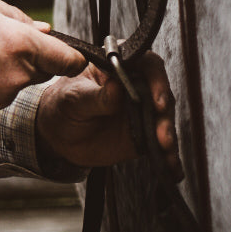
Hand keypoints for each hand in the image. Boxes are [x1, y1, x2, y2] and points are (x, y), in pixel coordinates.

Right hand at [0, 0, 87, 114]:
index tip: (69, 54)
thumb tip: (43, 30)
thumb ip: (17, 15)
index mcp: (21, 44)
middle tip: (1, 42)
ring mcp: (2, 96)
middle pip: (45, 71)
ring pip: (19, 82)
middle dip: (33, 58)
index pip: (70, 61)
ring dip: (8, 70)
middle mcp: (17, 74)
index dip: (73, 57)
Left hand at [35, 50, 181, 178]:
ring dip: (168, 133)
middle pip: (161, 92)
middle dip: (164, 112)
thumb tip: (116, 88)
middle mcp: (136, 84)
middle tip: (161, 131)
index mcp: (118, 64)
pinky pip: (160, 143)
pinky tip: (172, 168)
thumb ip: (95, 96)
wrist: (58, 135)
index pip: (145, 63)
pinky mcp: (144, 133)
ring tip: (165, 148)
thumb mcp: (73, 99)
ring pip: (163, 118)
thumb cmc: (64, 105)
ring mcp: (142, 109)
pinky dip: (169, 156)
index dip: (156, 79)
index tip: (156, 100)